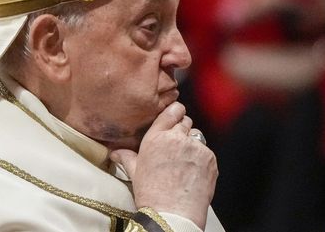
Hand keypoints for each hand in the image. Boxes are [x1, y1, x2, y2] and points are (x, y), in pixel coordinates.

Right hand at [110, 102, 217, 228]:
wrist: (172, 214)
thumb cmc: (152, 195)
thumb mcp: (135, 173)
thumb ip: (126, 157)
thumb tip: (115, 152)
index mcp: (156, 138)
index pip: (172, 111)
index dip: (175, 112)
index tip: (176, 115)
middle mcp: (177, 138)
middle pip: (186, 122)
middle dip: (182, 130)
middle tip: (177, 146)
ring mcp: (195, 147)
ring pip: (197, 136)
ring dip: (192, 144)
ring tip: (185, 162)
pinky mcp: (209, 159)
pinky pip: (207, 152)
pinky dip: (202, 159)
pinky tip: (194, 172)